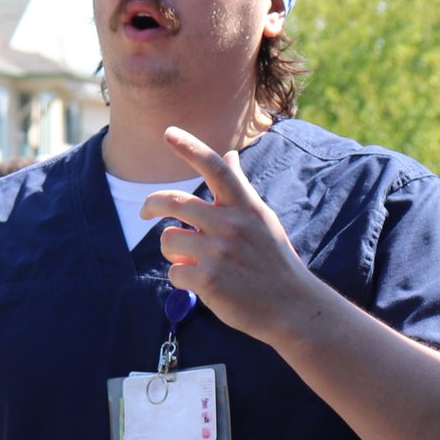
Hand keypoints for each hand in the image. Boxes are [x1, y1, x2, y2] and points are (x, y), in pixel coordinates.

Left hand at [142, 126, 321, 346]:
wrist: (292, 307)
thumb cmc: (274, 261)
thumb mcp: (262, 219)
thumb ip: (240, 187)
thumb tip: (230, 156)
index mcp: (245, 206)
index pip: (215, 168)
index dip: (190, 147)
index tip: (169, 133)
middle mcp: (231, 224)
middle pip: (173, 202)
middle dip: (152, 205)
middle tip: (147, 212)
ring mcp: (219, 252)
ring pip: (169, 240)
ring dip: (175, 252)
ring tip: (195, 262)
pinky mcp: (208, 279)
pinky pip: (174, 273)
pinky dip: (183, 280)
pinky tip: (204, 285)